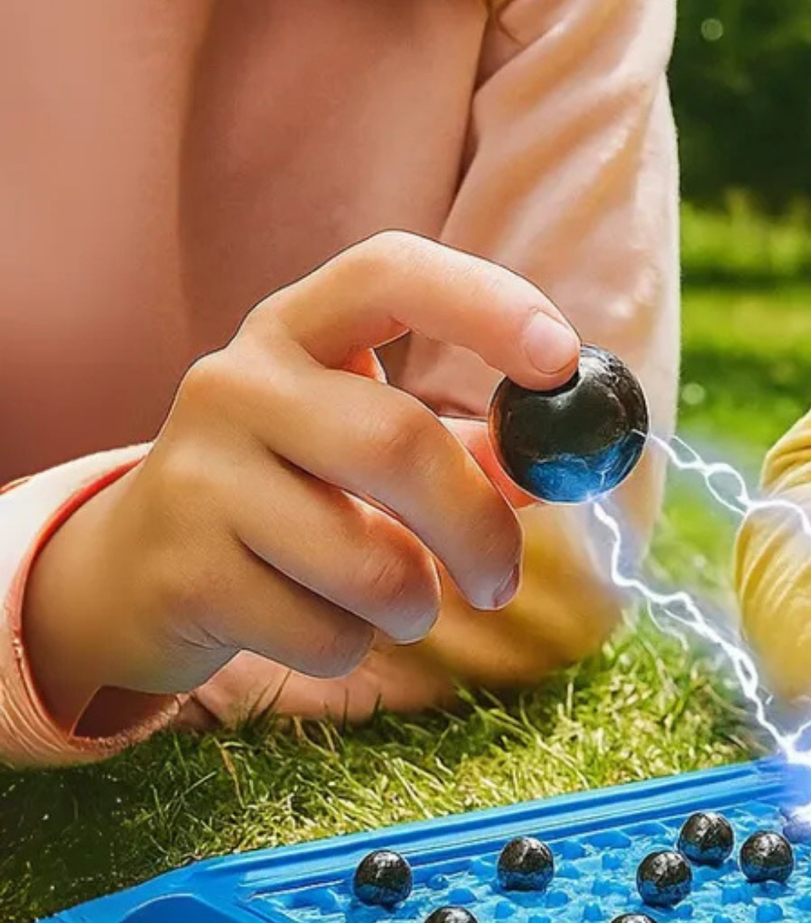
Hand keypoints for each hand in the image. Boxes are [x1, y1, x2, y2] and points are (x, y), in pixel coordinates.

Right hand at [24, 231, 578, 729]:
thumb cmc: (287, 500)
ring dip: (416, 604)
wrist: (136, 573)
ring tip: (402, 605)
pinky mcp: (182, 573)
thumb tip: (555, 466)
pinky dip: (353, 648)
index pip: (389, 275)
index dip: (486, 305)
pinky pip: (325, 633)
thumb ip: (464, 451)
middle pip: (399, 443)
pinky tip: (318, 625)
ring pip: (370, 563)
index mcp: (295, 332)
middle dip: (479, 529)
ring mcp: (195, 475)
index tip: (561, 360)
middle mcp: (235, 383)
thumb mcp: (365, 453)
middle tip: (504, 580)